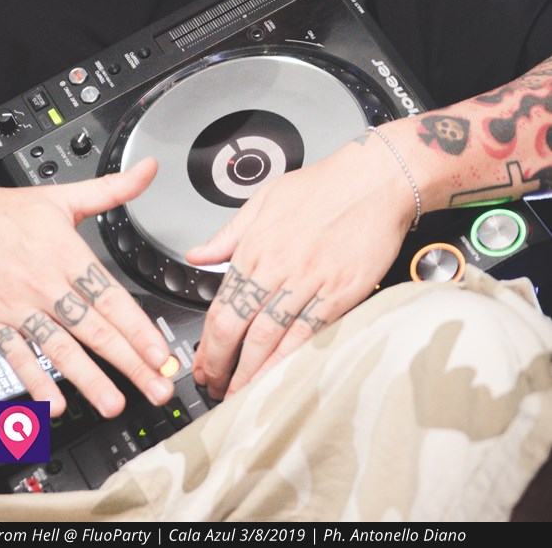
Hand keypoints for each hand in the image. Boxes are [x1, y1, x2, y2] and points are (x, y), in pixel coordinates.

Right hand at [0, 158, 173, 415]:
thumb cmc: (5, 214)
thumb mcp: (63, 197)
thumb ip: (112, 189)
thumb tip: (148, 170)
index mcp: (68, 255)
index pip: (111, 297)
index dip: (138, 327)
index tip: (161, 351)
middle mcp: (48, 285)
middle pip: (95, 330)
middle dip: (130, 362)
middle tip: (156, 386)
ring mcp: (20, 309)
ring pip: (61, 349)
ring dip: (89, 380)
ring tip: (114, 403)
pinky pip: (19, 358)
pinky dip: (35, 382)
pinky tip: (54, 404)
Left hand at [187, 137, 414, 399]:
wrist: (376, 179)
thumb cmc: (325, 185)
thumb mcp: (266, 198)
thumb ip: (229, 233)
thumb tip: (198, 254)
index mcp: (255, 245)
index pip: (222, 305)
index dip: (207, 342)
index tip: (200, 362)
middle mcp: (278, 266)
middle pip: (240, 328)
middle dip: (222, 365)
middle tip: (215, 387)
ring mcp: (310, 282)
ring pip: (272, 338)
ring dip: (253, 373)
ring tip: (241, 395)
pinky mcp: (341, 292)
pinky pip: (310, 334)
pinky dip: (292, 360)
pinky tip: (280, 378)